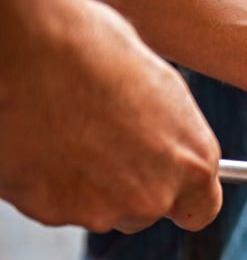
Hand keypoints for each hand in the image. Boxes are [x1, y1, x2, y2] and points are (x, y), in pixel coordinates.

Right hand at [0, 0, 221, 232]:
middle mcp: (155, 196)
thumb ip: (170, 130)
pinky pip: (54, 204)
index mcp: (194, 163)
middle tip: (100, 143)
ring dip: (86, 183)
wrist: (33, 46)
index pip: (201, 209)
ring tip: (64, 132)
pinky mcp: (53, 213)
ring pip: (98, 209)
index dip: (180, 198)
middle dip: (126, 185)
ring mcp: (103, 210)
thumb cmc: (95, 48)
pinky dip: (46, 183)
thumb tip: (163, 135)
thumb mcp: (158, 85)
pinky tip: (39, 141)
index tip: (165, 185)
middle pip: (145, 209)